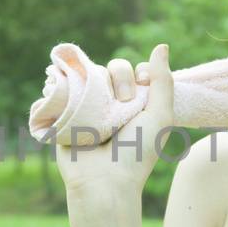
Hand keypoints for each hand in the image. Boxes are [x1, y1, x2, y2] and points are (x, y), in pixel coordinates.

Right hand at [55, 43, 173, 204]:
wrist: (103, 181)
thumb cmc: (137, 153)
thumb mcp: (161, 115)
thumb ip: (164, 80)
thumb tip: (161, 44)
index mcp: (137, 104)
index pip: (138, 71)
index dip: (141, 74)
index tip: (143, 89)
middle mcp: (113, 103)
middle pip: (115, 68)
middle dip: (120, 79)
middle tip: (122, 103)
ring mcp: (89, 106)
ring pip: (91, 73)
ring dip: (96, 82)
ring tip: (99, 105)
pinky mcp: (66, 112)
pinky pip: (63, 84)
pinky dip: (64, 80)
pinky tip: (70, 87)